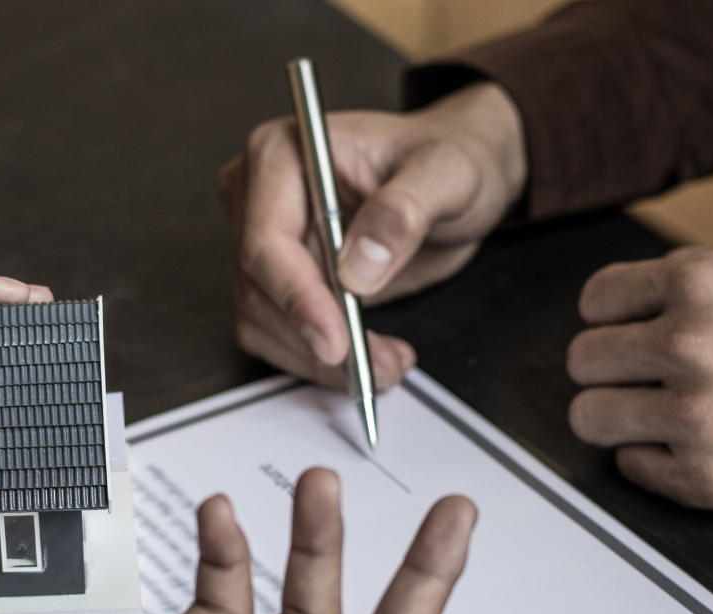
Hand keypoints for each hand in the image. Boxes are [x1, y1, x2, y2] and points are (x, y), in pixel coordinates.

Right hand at [219, 81, 526, 387]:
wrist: (452, 180)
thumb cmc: (445, 157)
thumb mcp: (445, 173)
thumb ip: (402, 213)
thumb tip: (359, 266)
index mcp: (283, 153)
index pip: (266, 240)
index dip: (297, 297)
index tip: (335, 341)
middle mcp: (260, 195)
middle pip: (260, 290)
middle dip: (318, 338)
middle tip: (380, 362)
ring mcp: (266, 240)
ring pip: (264, 322)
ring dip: (320, 358)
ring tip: (386, 359)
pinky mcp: (281, 279)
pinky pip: (281, 334)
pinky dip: (320, 359)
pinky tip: (369, 351)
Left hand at [567, 245, 712, 524]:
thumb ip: (702, 275)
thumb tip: (637, 295)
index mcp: (702, 281)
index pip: (595, 301)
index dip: (612, 320)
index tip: (632, 336)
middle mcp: (691, 343)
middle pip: (583, 363)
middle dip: (611, 372)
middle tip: (645, 384)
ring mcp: (696, 415)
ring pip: (591, 419)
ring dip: (621, 420)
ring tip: (661, 419)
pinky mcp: (706, 479)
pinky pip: (630, 467)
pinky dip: (654, 461)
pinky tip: (696, 449)